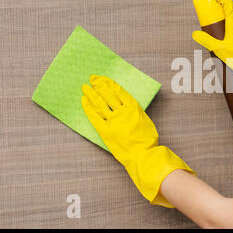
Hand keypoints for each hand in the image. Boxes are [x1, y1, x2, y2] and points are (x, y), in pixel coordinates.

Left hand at [81, 75, 195, 206]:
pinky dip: (88, 108)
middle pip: (107, 94)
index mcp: (133, 107)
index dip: (109, 83)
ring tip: (85, 87)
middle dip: (98, 85)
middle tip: (92, 79)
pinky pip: (94, 116)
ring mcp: (113, 120)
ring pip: (99, 103)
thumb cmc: (147, 140)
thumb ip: (134, 111)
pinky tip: (84, 101)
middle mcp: (122, 111)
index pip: (118, 90)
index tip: (103, 78)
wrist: (143, 154)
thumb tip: (126, 105)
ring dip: (91, 93)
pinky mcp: (105, 130)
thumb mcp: (144, 120)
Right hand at [192, 0, 232, 120]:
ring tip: (213, 24)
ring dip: (223, 18)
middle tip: (207, 10)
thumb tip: (195, 34)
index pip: (227, 2)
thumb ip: (206, 41)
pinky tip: (223, 37)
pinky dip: (228, 27)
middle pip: (229, 10)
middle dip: (218, 7)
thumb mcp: (219, 49)